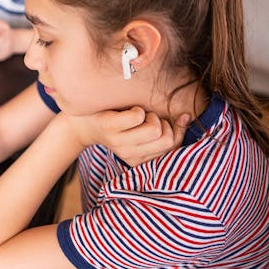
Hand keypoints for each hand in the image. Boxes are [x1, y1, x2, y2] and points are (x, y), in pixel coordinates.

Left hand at [67, 108, 190, 165]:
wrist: (81, 119)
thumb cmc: (117, 122)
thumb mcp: (141, 130)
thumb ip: (166, 127)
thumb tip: (188, 116)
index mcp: (139, 159)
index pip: (173, 146)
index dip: (177, 129)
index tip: (170, 118)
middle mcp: (129, 155)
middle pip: (167, 139)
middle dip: (162, 123)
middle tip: (146, 118)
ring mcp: (119, 142)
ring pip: (155, 129)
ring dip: (150, 115)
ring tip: (136, 115)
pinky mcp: (109, 128)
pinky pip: (138, 116)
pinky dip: (137, 109)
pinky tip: (127, 111)